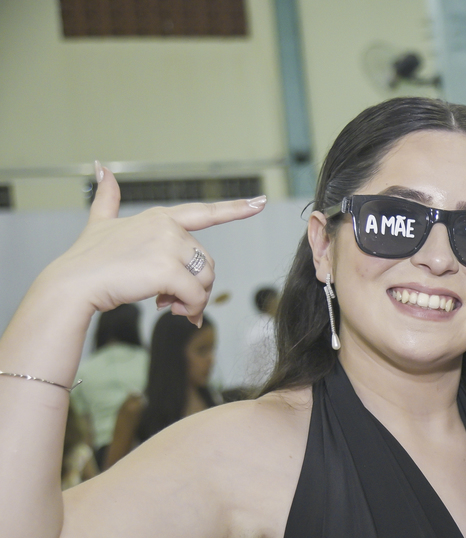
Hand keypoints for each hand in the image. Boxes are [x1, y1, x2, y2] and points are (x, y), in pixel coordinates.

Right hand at [43, 163, 265, 325]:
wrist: (73, 284)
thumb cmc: (88, 258)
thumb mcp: (100, 222)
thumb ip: (108, 198)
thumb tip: (102, 168)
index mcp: (161, 217)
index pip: (205, 211)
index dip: (236, 209)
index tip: (261, 202)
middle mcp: (169, 227)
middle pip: (206, 263)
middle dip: (195, 286)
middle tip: (170, 299)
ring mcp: (169, 246)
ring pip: (205, 280)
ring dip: (192, 299)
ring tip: (168, 304)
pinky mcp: (168, 269)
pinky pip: (196, 295)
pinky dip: (189, 308)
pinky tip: (170, 310)